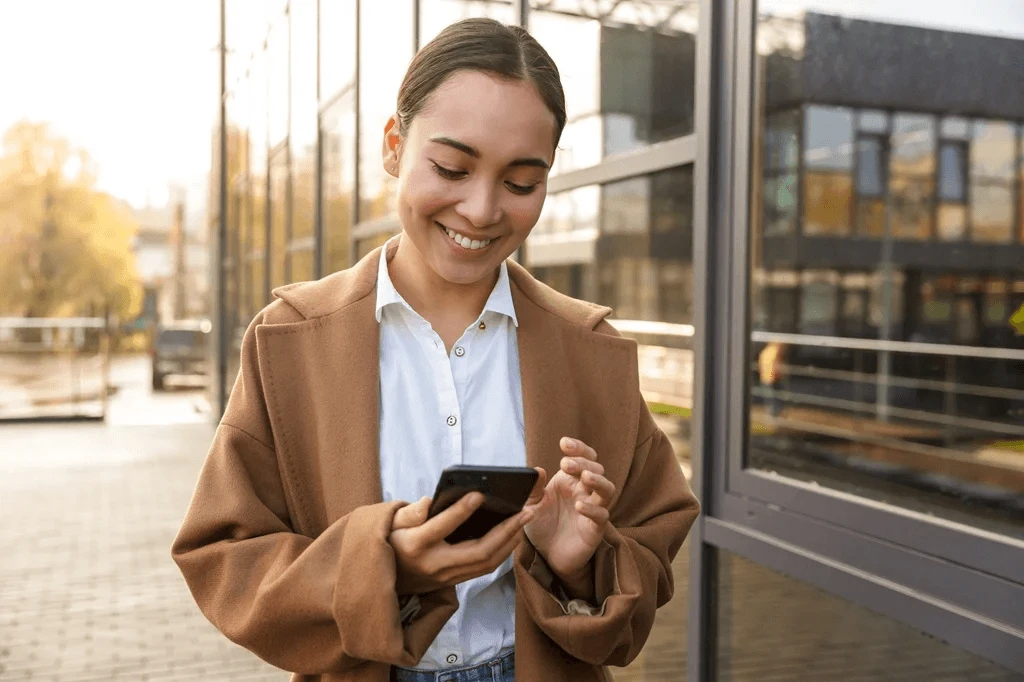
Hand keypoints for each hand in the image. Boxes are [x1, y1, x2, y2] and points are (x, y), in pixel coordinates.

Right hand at [388, 494, 533, 595]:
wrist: (383, 578)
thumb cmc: (390, 541)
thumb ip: (410, 512)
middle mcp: (434, 564)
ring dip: (509, 542)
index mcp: (415, 545)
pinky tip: (512, 535)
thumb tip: (430, 501)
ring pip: (486, 563)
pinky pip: (483, 569)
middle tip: (525, 510)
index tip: (479, 494)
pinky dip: (502, 552)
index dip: (461, 511)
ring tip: (524, 520)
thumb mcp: (390, 523)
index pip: (442, 527)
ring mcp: (446, 577)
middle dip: (505, 531)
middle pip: (477, 551)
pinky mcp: (453, 581)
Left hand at [523, 438, 615, 592]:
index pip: (583, 457)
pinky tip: (581, 506)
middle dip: (583, 463)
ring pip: (607, 489)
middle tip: (566, 464)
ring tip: (585, 477)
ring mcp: (593, 509)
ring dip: (598, 481)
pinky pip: (602, 516)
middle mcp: (585, 491)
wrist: (547, 555)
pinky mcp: (595, 529)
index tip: (564, 443)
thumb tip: (537, 470)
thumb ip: (533, 488)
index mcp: (570, 479)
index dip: (578, 448)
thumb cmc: (542, 524)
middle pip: (596, 469)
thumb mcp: (531, 504)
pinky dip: (593, 509)